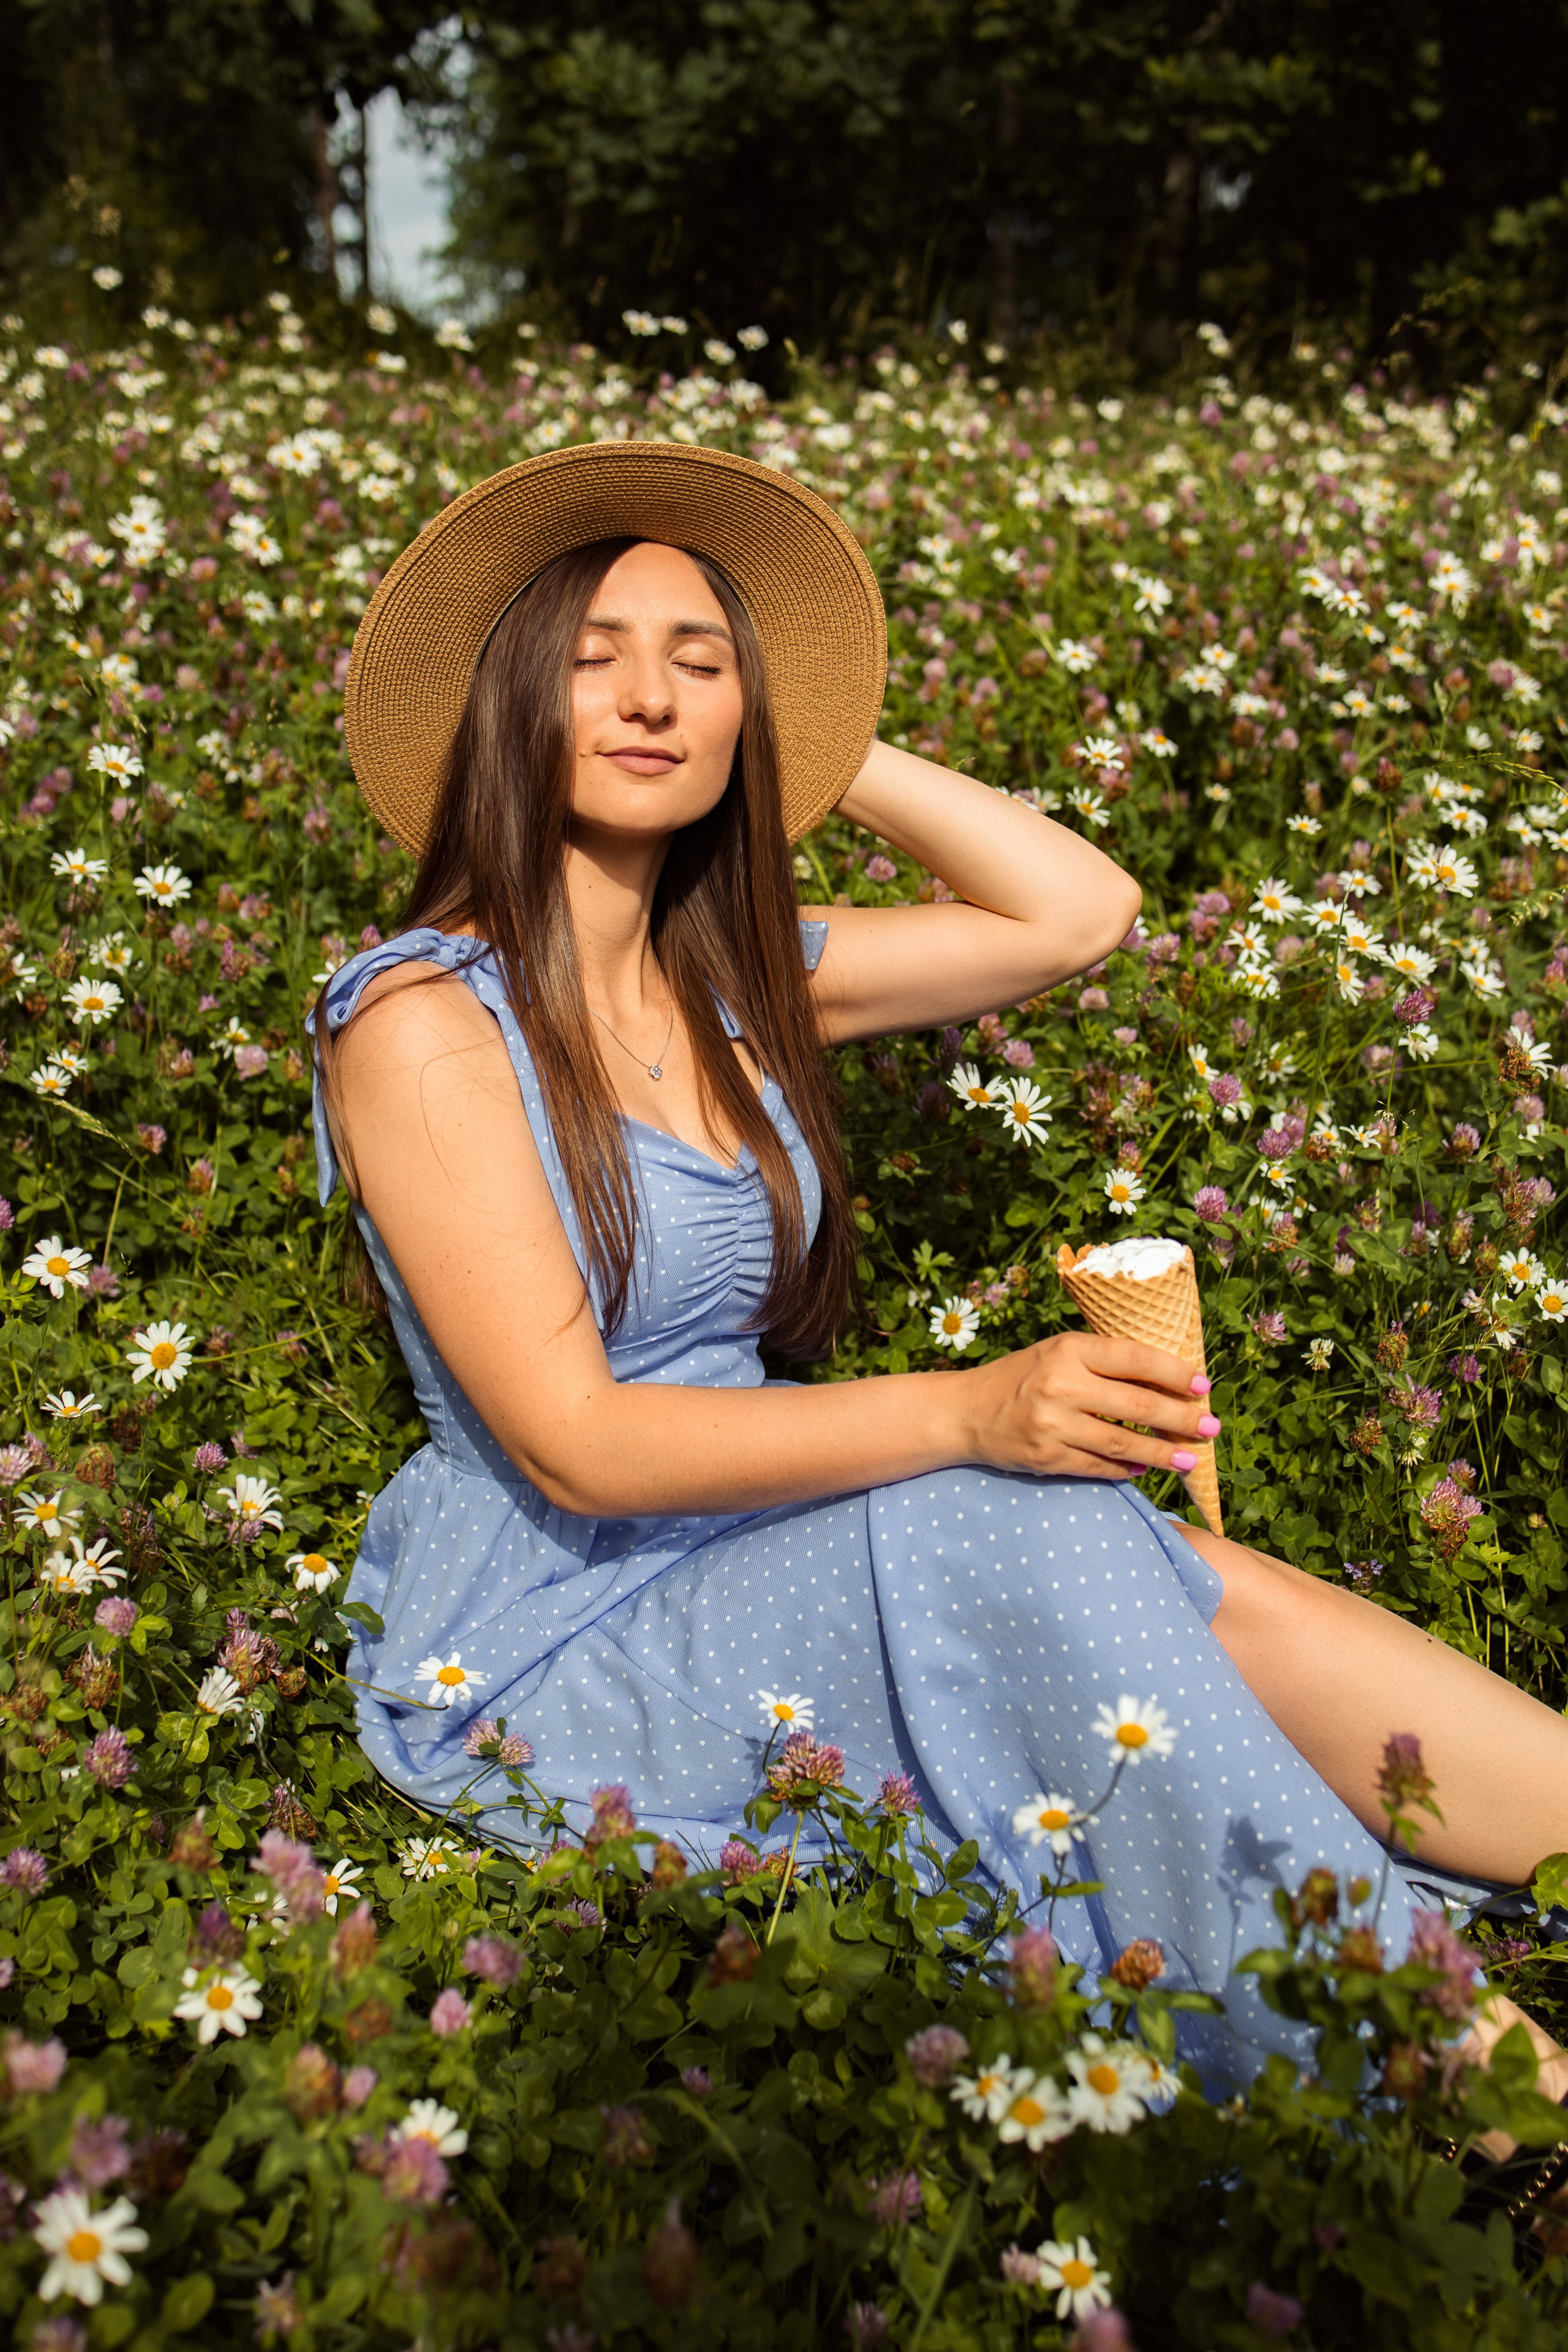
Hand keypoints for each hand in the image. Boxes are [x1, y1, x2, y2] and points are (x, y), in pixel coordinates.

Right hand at [954, 1331, 1219, 1481]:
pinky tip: (1144, 1470)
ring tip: (1191, 1459)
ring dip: (1163, 1453)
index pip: (1135, 1358)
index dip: (1175, 1373)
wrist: (966, 1411)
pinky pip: (1098, 1467)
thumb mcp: (1059, 1354)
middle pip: (1138, 1404)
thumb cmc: (1023, 1377)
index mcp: (1069, 1349)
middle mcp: (1061, 1384)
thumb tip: (1168, 1383)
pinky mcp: (1046, 1457)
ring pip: (1124, 1442)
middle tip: (1211, 1429)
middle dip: (1182, 1419)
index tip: (1203, 1386)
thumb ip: (1104, 1363)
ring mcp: (1052, 1424)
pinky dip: (1126, 1470)